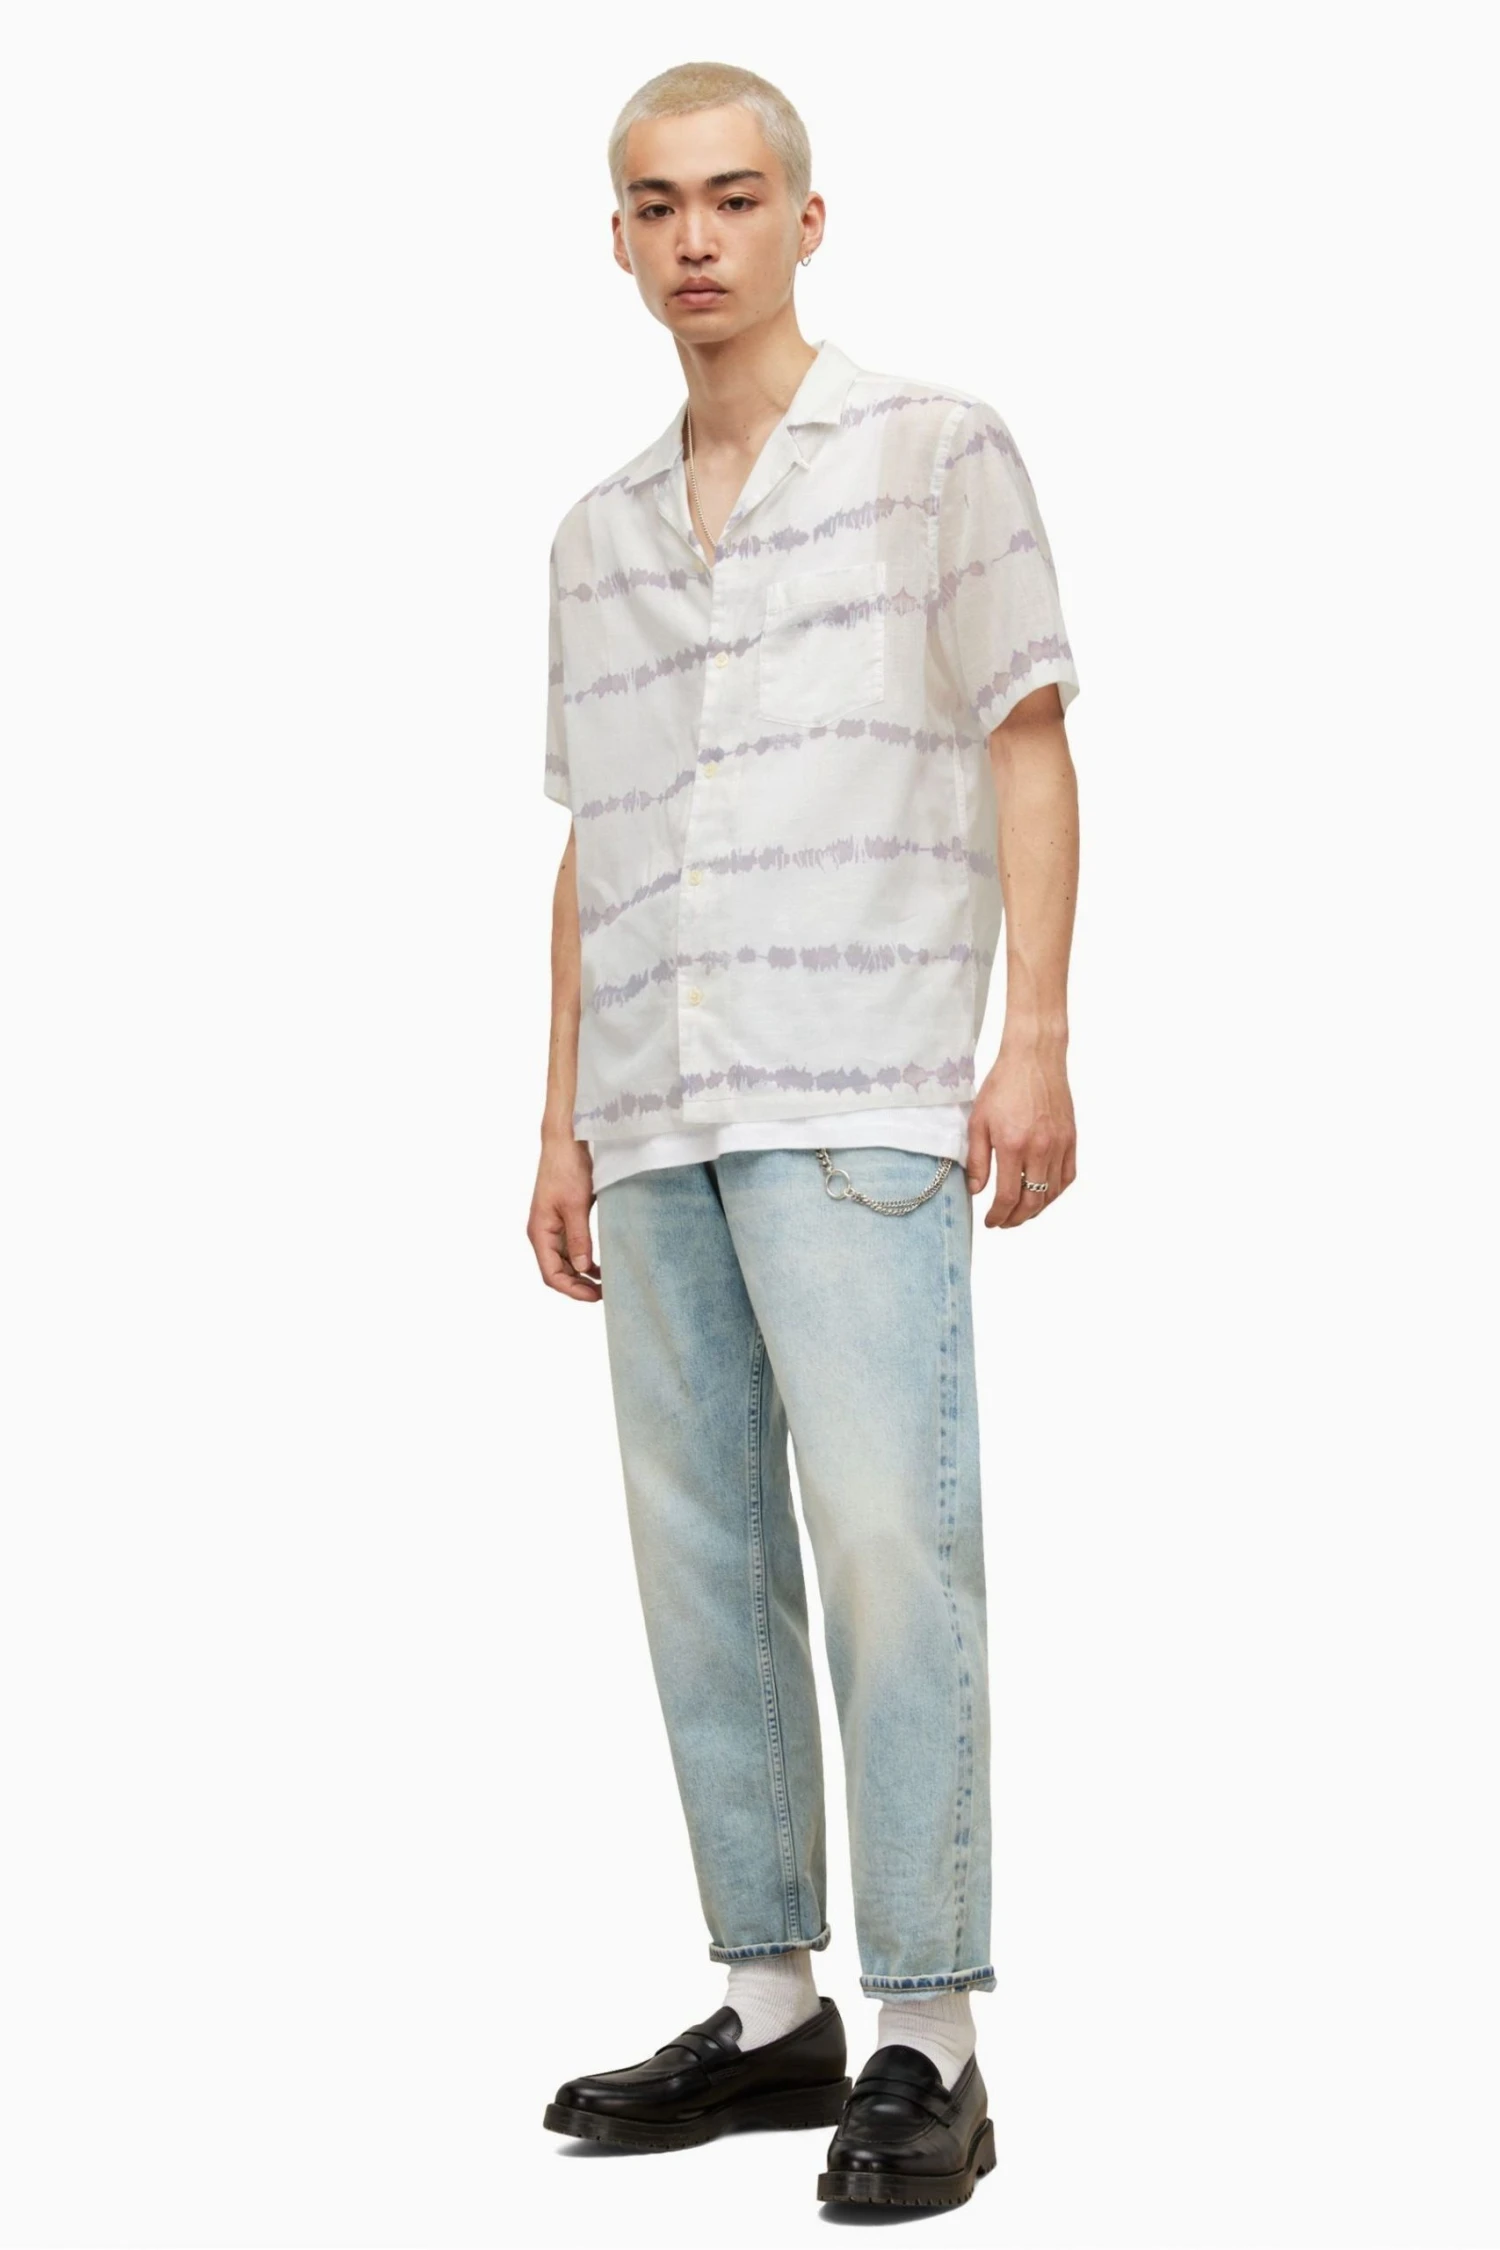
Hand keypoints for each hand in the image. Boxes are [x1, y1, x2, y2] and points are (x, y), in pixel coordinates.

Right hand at [528, 1133, 601, 1298]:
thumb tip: (582, 1268)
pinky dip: (582, 1259)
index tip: (595, 1296)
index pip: (552, 1274)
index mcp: (540, 1232)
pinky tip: (598, 1266)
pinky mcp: (561, 1219)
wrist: (565, 1141)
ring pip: (564, 1261)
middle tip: (604, 1293)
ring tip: (603, 1284)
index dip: (572, 1290)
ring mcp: (551, 1227)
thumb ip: (579, 1238)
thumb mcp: (576, 1205)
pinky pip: (570, 1247)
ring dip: (581, 1275)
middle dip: (578, 1286)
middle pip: (556, 1271)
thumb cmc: (567, 1169)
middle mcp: (542, 1233)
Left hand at [965, 1045, 1076, 1229]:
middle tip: (1004, 1222)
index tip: (990, 1221)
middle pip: (1033, 1201)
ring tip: (1021, 1212)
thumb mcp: (978, 1121)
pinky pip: (1068, 1176)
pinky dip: (1055, 1192)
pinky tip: (1043, 1194)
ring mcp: (1059, 1145)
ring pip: (1052, 1192)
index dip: (999, 1215)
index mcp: (1013, 1145)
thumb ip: (978, 1160)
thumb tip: (977, 1190)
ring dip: (1036, 1209)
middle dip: (1017, 1219)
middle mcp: (1040, 1148)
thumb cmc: (1003, 1085)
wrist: (1034, 1058)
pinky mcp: (1071, 1139)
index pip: (1008, 1196)